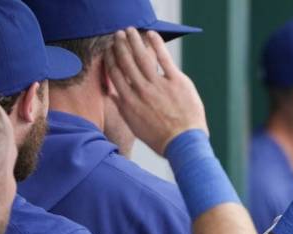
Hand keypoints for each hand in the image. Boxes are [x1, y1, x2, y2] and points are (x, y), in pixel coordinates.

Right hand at [105, 27, 208, 154]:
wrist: (184, 143)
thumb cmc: (161, 138)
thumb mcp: (135, 126)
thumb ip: (123, 108)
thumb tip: (111, 94)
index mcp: (129, 101)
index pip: (115, 74)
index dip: (110, 59)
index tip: (109, 50)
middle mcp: (141, 91)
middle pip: (126, 62)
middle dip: (120, 46)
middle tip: (117, 34)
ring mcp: (159, 86)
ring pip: (141, 57)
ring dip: (134, 41)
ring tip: (129, 31)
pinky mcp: (177, 82)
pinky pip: (164, 59)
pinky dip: (157, 45)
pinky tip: (151, 34)